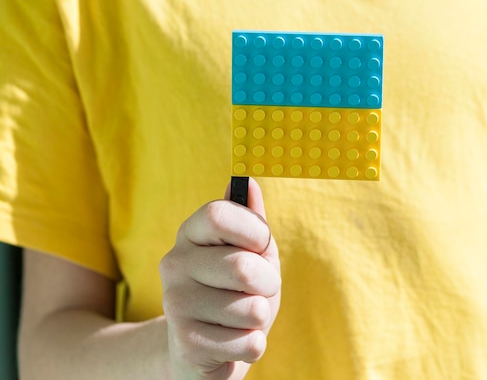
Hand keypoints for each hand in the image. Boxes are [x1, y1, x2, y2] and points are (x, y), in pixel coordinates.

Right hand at [160, 178, 280, 379]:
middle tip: (259, 289)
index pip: (219, 215)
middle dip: (268, 282)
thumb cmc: (234, 290)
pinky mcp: (186, 344)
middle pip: (243, 267)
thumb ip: (251, 219)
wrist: (204, 348)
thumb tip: (247, 182)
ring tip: (242, 317)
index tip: (260, 244)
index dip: (254, 231)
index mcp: (190, 233)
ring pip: (251, 309)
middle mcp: (174, 264)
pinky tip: (234, 341)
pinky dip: (254, 344)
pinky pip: (249, 343)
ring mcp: (175, 304)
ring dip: (261, 316)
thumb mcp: (249, 252)